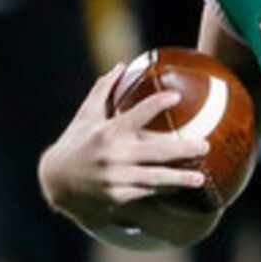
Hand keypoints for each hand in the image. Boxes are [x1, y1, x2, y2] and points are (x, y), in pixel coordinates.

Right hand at [38, 65, 207, 221]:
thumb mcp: (86, 115)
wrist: (55, 181)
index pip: (137, 113)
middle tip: (205, 146)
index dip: (157, 103)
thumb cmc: (75, 142)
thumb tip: (121, 65)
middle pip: (156, 151)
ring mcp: (116, 178)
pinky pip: (145, 191)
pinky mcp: (117, 196)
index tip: (177, 95)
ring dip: (179, 178)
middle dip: (183, 149)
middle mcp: (113, 155)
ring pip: (154, 177)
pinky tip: (180, 187)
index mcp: (108, 131)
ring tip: (200, 177)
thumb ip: (103, 90)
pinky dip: (163, 189)